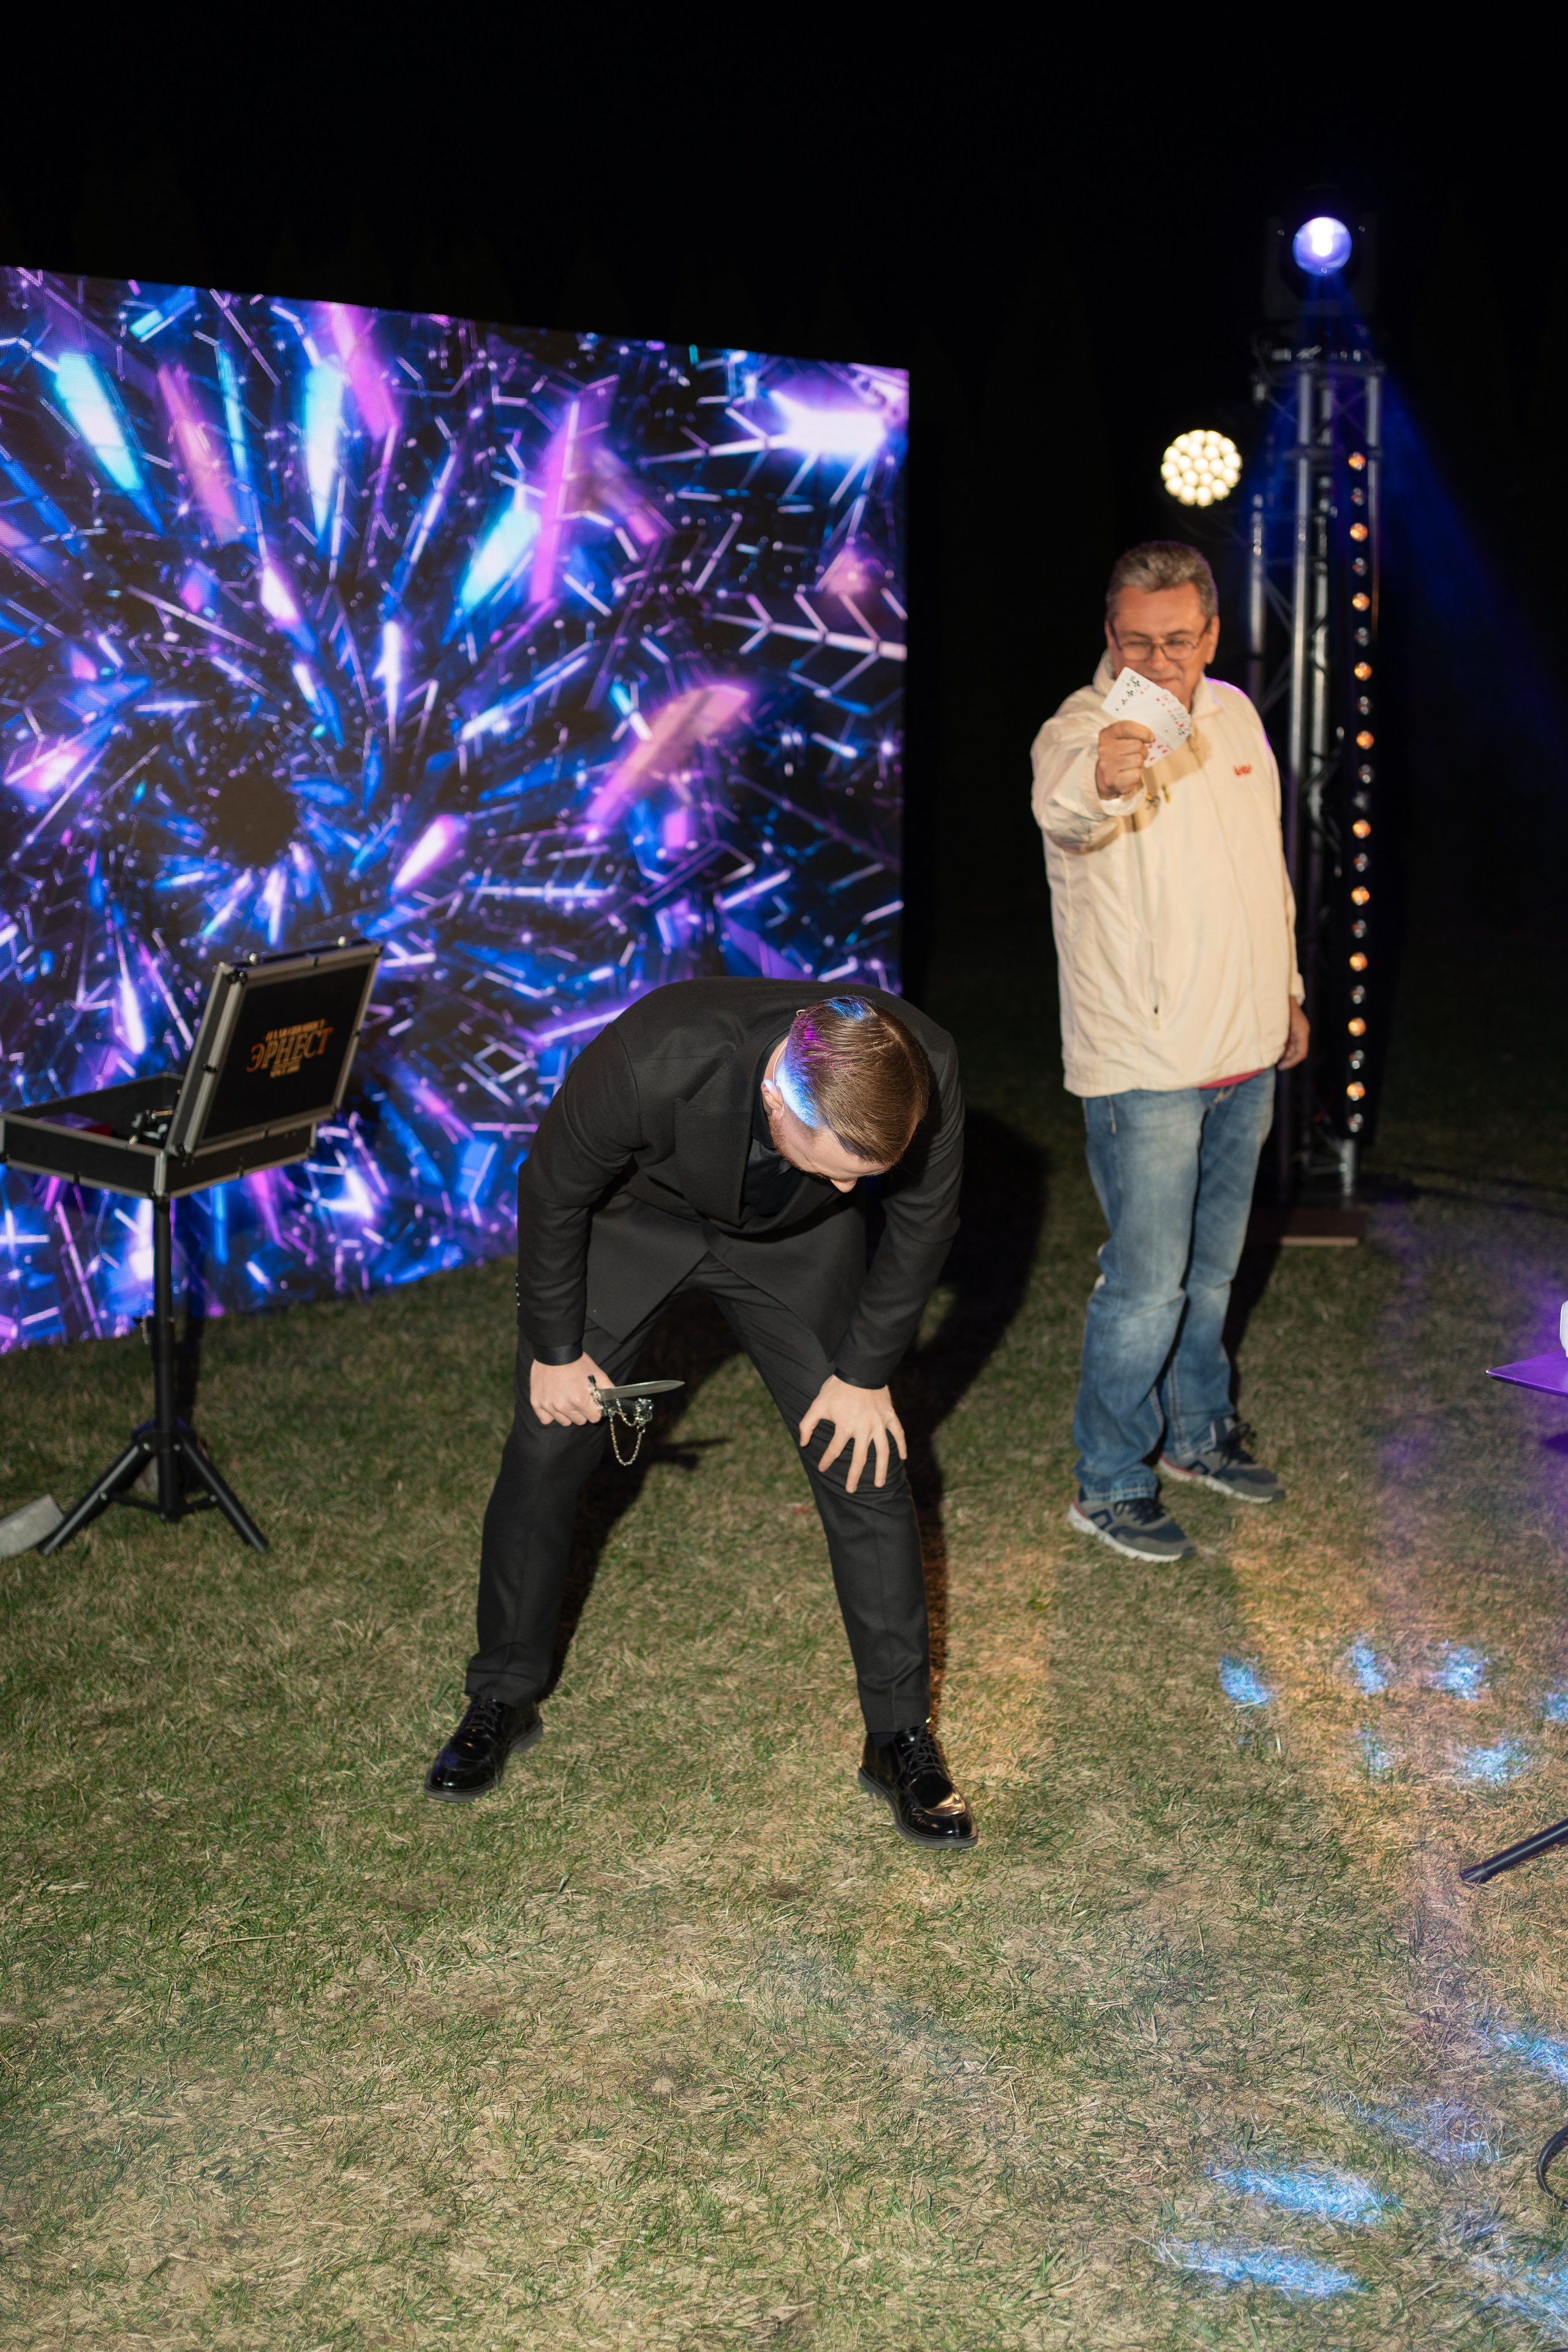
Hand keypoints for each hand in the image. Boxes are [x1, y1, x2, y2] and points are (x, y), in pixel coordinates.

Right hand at [529, 1352, 610, 1426]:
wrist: (554, 1350)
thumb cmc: (577, 1362)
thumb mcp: (597, 1374)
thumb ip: (608, 1390)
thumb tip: (616, 1404)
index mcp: (580, 1400)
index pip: (594, 1418)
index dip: (595, 1409)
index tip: (591, 1402)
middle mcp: (563, 1406)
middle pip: (579, 1421)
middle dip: (582, 1411)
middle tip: (578, 1397)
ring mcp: (548, 1405)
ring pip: (564, 1421)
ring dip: (567, 1413)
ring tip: (565, 1397)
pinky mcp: (536, 1403)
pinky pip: (546, 1419)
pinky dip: (551, 1414)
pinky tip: (554, 1402)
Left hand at [799, 1375, 906, 1492]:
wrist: (860, 1369)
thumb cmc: (837, 1387)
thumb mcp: (817, 1404)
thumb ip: (807, 1424)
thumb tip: (802, 1443)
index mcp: (845, 1427)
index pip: (834, 1450)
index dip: (826, 1461)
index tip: (822, 1468)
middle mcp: (863, 1429)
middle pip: (860, 1459)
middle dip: (854, 1476)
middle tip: (851, 1489)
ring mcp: (879, 1424)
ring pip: (882, 1452)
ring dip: (881, 1469)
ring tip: (880, 1484)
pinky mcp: (890, 1416)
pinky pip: (898, 1434)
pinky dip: (901, 1446)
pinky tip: (902, 1458)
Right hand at [1095, 720, 1154, 800]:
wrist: (1109, 779)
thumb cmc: (1121, 755)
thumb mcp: (1123, 739)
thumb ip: (1134, 733)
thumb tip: (1150, 737)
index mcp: (1106, 735)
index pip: (1126, 727)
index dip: (1142, 731)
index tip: (1150, 737)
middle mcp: (1104, 750)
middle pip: (1137, 744)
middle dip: (1143, 750)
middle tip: (1138, 755)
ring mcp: (1107, 766)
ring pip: (1138, 760)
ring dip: (1140, 763)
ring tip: (1132, 765)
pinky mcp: (1113, 780)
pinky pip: (1136, 774)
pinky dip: (1137, 775)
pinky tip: (1130, 775)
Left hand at [1278, 1000, 1308, 1069]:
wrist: (1279, 993)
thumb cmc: (1278, 1008)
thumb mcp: (1277, 1027)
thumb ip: (1278, 1041)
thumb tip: (1275, 1056)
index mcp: (1302, 1031)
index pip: (1301, 1053)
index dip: (1291, 1062)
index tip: (1280, 1067)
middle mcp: (1303, 1031)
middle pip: (1298, 1051)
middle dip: (1287, 1058)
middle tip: (1275, 1063)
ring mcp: (1299, 1029)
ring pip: (1294, 1047)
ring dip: (1284, 1053)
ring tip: (1272, 1056)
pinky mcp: (1294, 1027)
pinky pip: (1291, 1041)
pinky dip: (1283, 1046)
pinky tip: (1273, 1047)